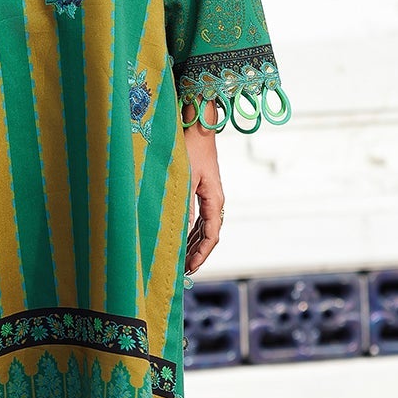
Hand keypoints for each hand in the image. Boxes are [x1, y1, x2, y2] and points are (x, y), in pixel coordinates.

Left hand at [184, 118, 223, 275]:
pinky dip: (191, 231)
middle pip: (209, 234)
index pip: (212, 234)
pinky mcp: (201, 190)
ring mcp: (209, 195)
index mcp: (215, 199)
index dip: (202, 253)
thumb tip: (182, 231)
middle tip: (183, 271)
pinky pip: (199, 217)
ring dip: (193, 244)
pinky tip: (182, 239)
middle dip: (197, 253)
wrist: (196, 126)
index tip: (191, 268)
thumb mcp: (184, 179)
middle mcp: (215, 199)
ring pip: (204, 227)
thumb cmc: (189, 149)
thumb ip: (183, 206)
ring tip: (182, 260)